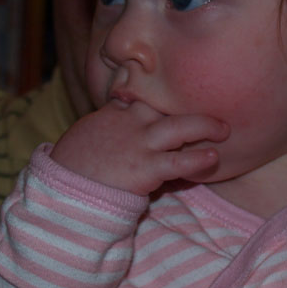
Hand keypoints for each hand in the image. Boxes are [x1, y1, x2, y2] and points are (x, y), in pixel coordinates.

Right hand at [50, 99, 228, 194]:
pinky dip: (198, 159)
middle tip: (212, 107)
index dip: (163, 99)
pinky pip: (178, 162)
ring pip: (179, 127)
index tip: (180, 98)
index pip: (144, 97)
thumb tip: (118, 129)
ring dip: (204, 126)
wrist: (61, 190)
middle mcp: (129, 122)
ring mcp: (138, 144)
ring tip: (224, 130)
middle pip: (166, 105)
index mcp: (113, 113)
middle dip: (191, 106)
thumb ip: (106, 128)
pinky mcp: (145, 168)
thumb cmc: (70, 168)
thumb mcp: (86, 136)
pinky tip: (213, 158)